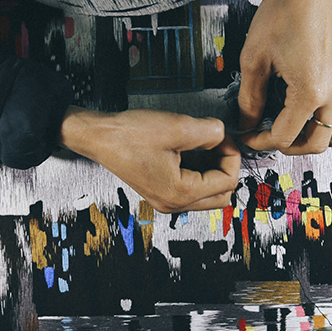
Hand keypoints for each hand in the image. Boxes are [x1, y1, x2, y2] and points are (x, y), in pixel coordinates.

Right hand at [60, 107, 240, 213]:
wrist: (99, 136)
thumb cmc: (128, 135)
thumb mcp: (178, 127)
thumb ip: (211, 132)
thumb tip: (224, 135)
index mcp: (179, 193)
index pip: (227, 182)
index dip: (232, 156)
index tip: (224, 138)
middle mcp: (173, 204)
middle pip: (221, 195)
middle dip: (225, 167)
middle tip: (218, 143)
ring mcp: (166, 200)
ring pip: (207, 192)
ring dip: (212, 168)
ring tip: (203, 143)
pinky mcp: (161, 191)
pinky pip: (191, 187)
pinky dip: (198, 170)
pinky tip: (190, 149)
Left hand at [238, 0, 331, 154]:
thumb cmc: (281, 13)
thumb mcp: (253, 58)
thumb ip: (250, 99)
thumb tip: (248, 124)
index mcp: (309, 92)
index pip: (284, 136)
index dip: (260, 141)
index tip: (249, 136)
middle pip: (318, 142)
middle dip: (291, 145)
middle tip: (272, 134)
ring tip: (310, 130)